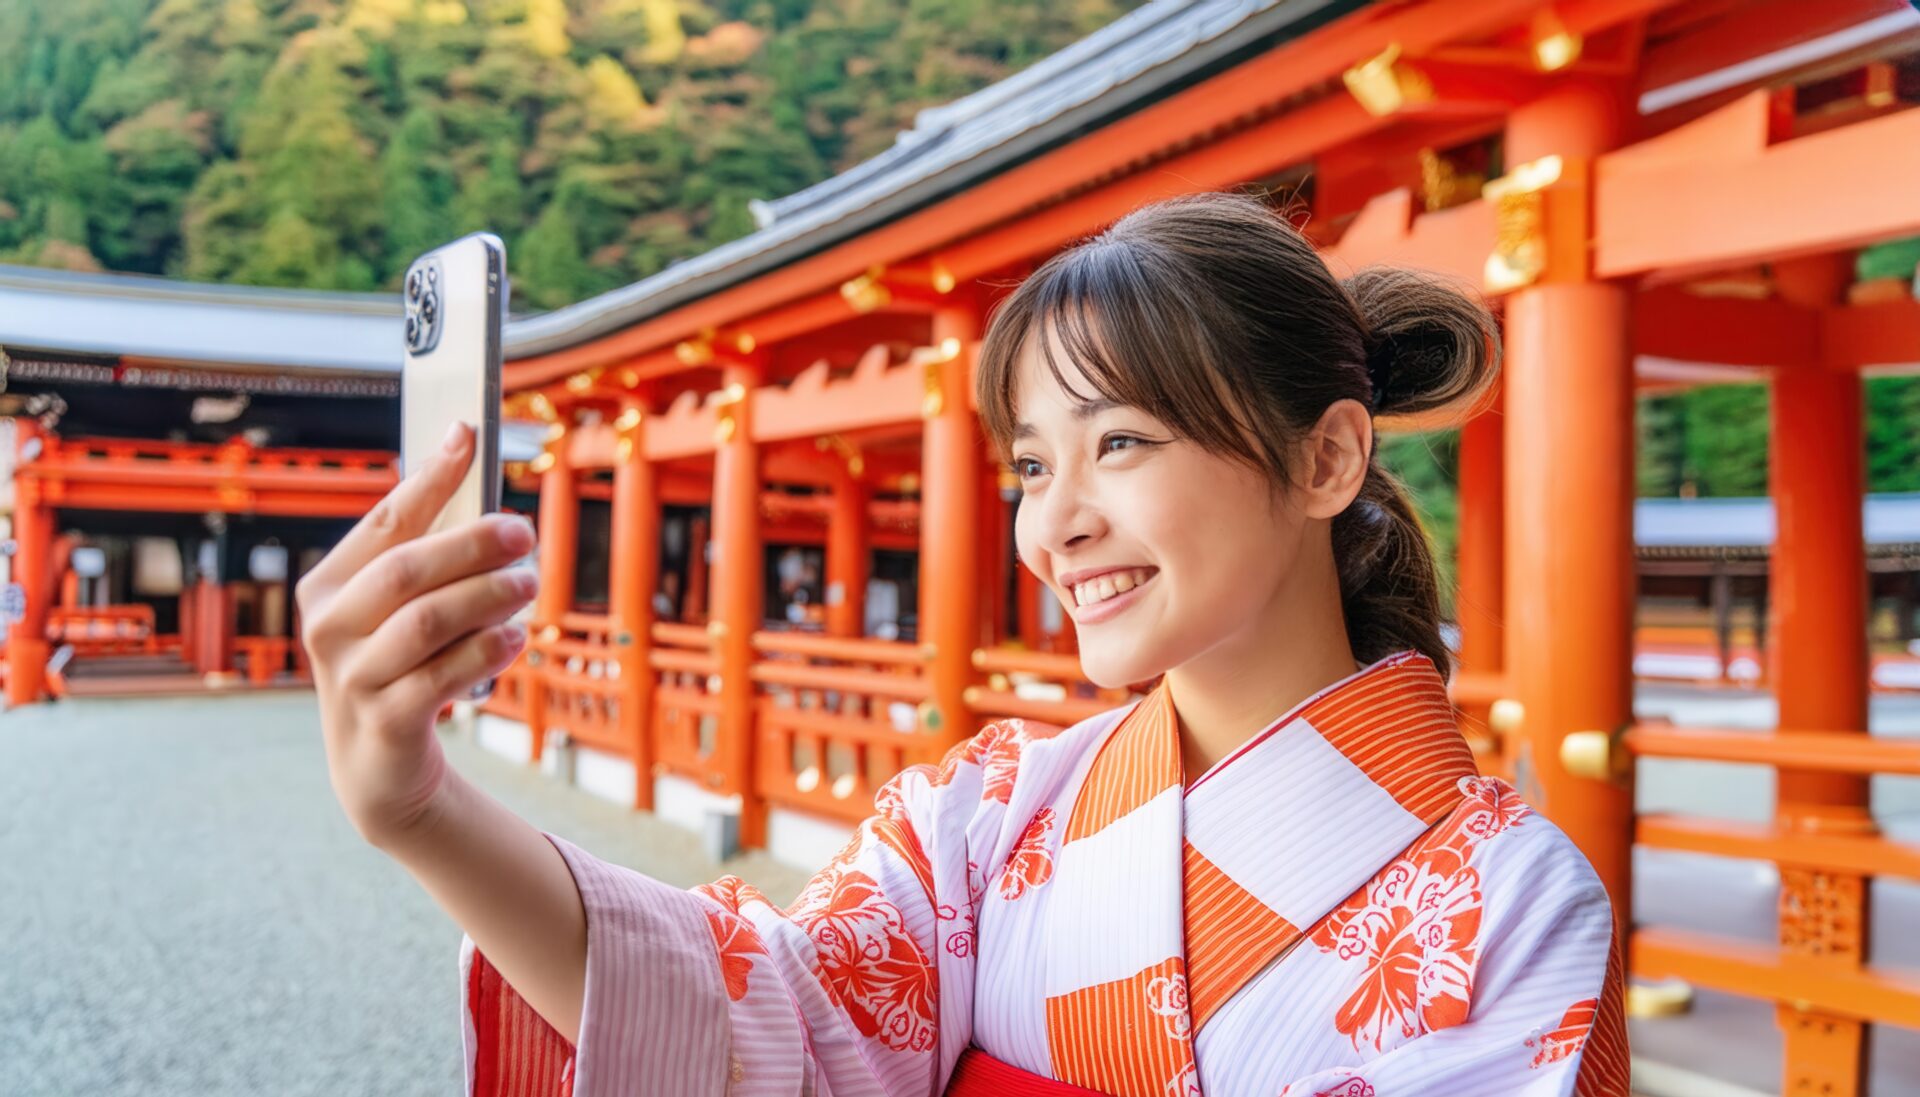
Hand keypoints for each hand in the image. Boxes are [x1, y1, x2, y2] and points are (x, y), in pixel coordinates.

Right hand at [297, 421, 537, 848]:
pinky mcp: (383, 721)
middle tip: (524, 531)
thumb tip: (484, 492)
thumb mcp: (403, 610)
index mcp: (328, 584)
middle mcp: (328, 627)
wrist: (381, 763)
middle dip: (471, 543)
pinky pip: (442, 677)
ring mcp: (351, 677)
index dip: (429, 476)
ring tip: (527, 583)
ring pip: (426, 622)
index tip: (468, 434)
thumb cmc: (403, 663)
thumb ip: (431, 557)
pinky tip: (515, 636)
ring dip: (486, 596)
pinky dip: (485, 650)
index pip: (385, 519)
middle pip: (406, 570)